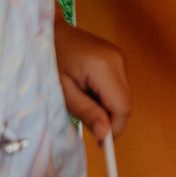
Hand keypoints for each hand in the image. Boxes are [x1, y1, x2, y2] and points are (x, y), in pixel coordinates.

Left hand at [53, 18, 131, 138]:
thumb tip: (106, 135)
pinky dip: (107, 97)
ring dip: (108, 108)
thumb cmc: (50, 61)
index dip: (115, 129)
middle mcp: (118, 60)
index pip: (122, 107)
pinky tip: (88, 92)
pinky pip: (119, 87)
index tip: (101, 143)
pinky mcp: (117, 58)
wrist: (49, 33)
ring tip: (83, 103)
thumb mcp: (63, 92)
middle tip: (88, 126)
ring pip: (123, 97)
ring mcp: (119, 57)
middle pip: (126, 103)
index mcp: (103, 67)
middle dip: (110, 120)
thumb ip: (86, 113)